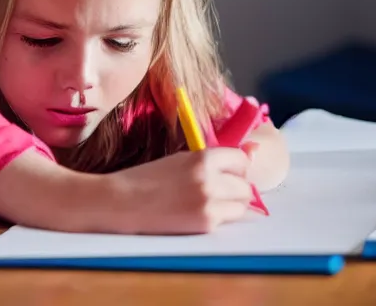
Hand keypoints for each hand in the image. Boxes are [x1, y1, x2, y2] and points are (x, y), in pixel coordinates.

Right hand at [110, 148, 252, 234]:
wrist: (121, 202)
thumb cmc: (148, 177)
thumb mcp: (182, 158)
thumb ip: (217, 158)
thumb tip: (254, 150)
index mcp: (203, 158)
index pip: (241, 160)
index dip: (235, 166)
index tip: (228, 170)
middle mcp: (210, 180)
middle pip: (245, 185)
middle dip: (236, 186)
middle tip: (216, 188)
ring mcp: (209, 204)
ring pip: (242, 205)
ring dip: (230, 204)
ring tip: (206, 201)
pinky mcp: (205, 225)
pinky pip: (227, 220)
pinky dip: (218, 217)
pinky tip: (196, 212)